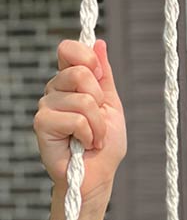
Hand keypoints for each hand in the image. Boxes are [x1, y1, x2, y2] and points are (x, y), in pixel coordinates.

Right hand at [34, 39, 126, 208]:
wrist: (98, 175)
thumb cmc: (105, 144)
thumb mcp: (112, 105)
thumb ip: (104, 76)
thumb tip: (99, 43)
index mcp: (69, 82)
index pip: (68, 50)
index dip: (87, 58)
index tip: (100, 79)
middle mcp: (54, 90)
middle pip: (81, 73)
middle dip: (101, 101)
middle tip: (99, 121)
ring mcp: (46, 106)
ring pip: (83, 100)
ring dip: (99, 125)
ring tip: (94, 138)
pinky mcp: (42, 124)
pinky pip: (76, 119)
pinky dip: (89, 135)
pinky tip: (83, 144)